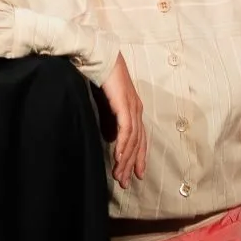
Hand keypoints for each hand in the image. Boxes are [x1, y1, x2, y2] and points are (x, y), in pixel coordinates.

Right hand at [98, 54, 148, 187]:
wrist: (101, 57)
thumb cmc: (102, 78)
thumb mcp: (107, 103)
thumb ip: (111, 120)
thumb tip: (111, 137)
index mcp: (134, 109)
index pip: (140, 139)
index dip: (139, 158)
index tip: (136, 175)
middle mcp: (137, 110)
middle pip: (138, 143)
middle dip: (131, 165)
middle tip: (125, 183)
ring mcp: (132, 107)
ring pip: (133, 140)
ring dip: (125, 159)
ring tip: (119, 175)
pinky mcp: (124, 105)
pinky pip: (126, 130)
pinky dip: (123, 145)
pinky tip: (118, 158)